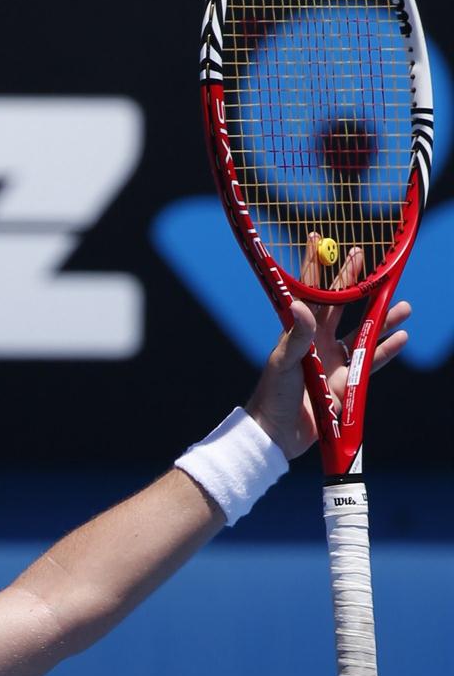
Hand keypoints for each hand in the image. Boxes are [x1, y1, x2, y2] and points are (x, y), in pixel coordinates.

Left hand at [245, 273, 410, 459]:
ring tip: (404, 306)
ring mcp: (333, 361)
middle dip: (355, 283)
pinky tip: (401, 337)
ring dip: (382, 320)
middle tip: (367, 258)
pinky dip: (386, 350)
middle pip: (341, 306)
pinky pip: (371, 362)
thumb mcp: (283, 363)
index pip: (310, 293)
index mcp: (299, 333)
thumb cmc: (272, 396)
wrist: (276, 434)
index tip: (319, 240)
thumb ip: (296, 335)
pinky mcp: (345, 382)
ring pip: (363, 333)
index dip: (315, 268)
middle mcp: (317, 342)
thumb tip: (300, 303)